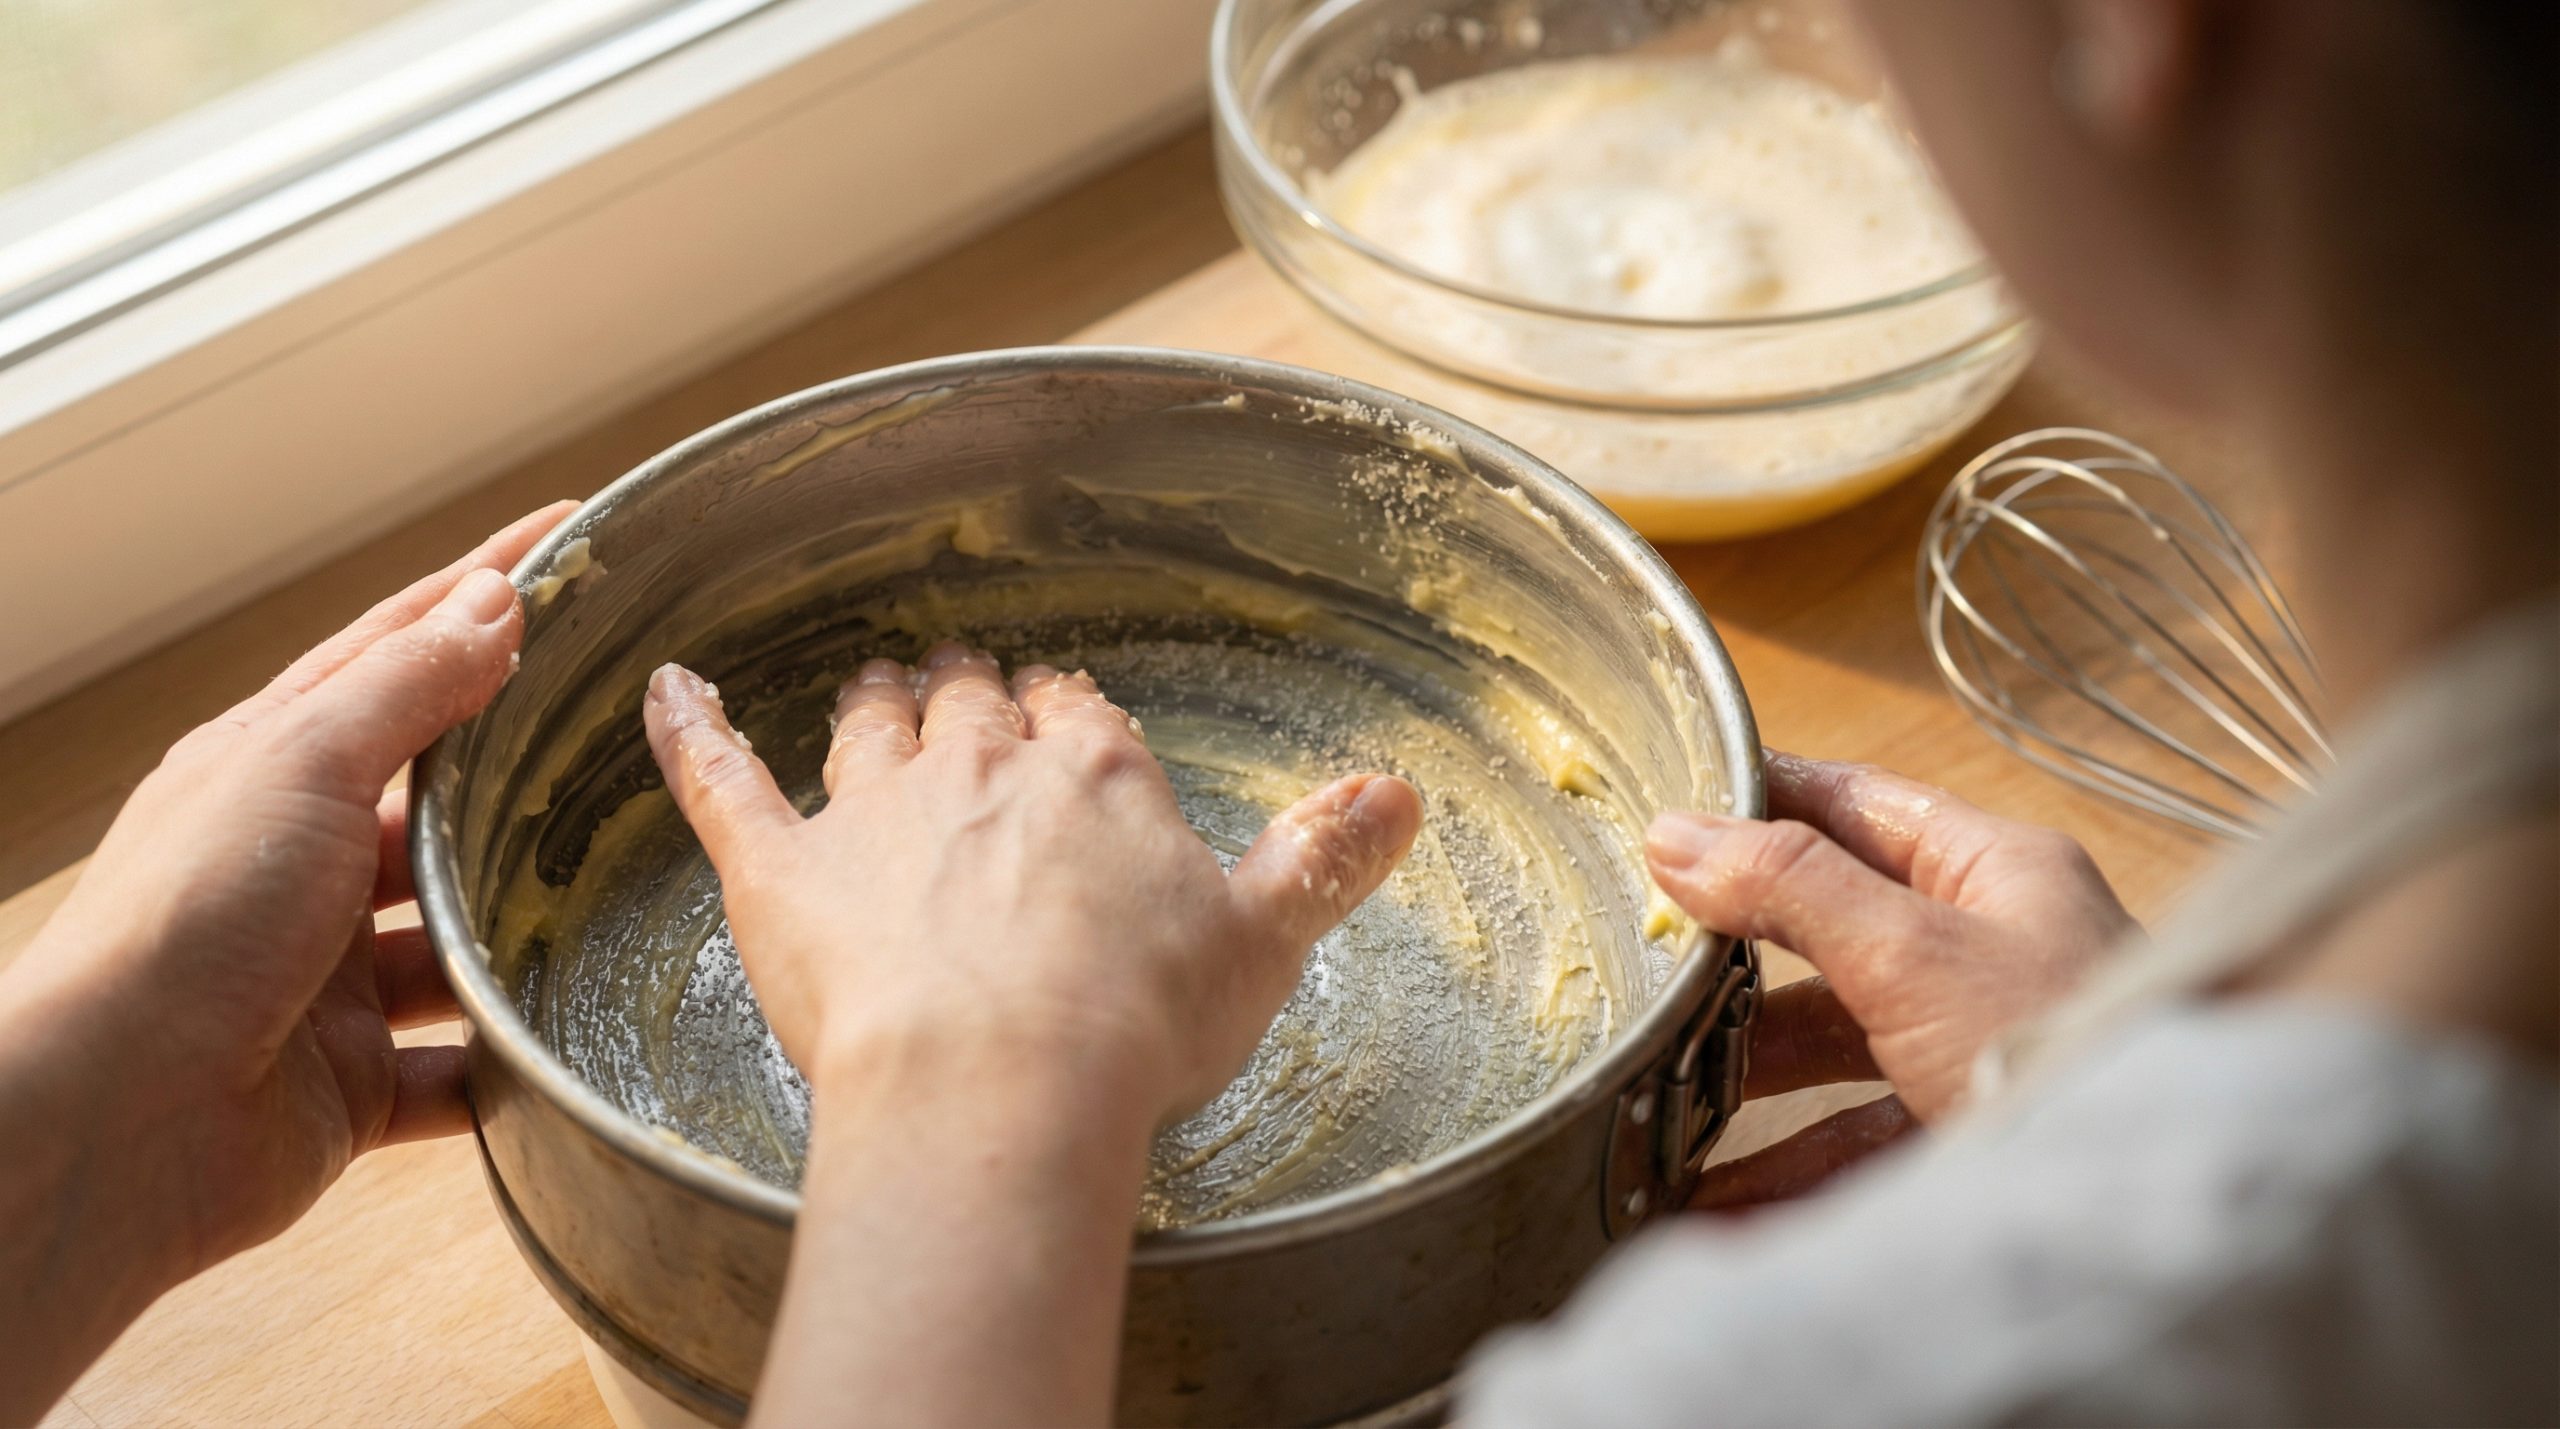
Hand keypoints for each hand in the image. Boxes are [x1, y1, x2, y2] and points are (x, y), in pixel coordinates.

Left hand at [0, 503, 572, 1420]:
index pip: (399, 651)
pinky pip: (460, 1070)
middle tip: (639, 725)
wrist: (111, 1125)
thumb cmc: (186, 924)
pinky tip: (575, 1035)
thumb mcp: (300, 768)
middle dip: (531, 767)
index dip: (482, 589)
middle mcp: (303, 866)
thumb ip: (408, 689)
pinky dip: (511, 1061)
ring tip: (628, 892)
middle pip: (442, 798)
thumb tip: (495, 600)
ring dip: (528, 927)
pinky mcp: (357, 1083)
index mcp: (274, 769)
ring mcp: (330, 979)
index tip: (571, 533)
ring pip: (460, 938)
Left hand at [641, 643, 1424, 1124]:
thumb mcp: (1263, 938)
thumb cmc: (1132, 1022)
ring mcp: (873, 810)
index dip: (1070, 717)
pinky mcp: (778, 867)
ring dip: (873, 702)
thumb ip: (1324, 857)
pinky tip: (669, 689)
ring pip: (867, 725)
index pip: (1080, 717)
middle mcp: (981, 769)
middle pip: (971, 706)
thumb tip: (1401, 793)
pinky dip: (690, 729)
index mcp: (1093, 777)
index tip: (1065, 717)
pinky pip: (721, 777)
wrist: (999, 1083)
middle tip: (965, 687)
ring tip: (872, 683)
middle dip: (970, 694)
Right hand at [1646, 750, 2137, 1205]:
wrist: (2169, 1213)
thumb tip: (1673, 832)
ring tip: (1653, 1095)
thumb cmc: (2060, 1044)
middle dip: (1733, 958)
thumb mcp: (1911, 951)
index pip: (1854, 807)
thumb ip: (1791, 888)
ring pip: (1837, 1049)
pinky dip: (1780, 1170)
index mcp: (1991, 873)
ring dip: (1745, 1076)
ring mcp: (1976, 1051)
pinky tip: (1706, 1198)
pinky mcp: (1966, 1139)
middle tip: (1636, 963)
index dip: (1759, 800)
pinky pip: (1852, 1144)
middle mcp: (1986, 953)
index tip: (1661, 808)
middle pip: (1831, 934)